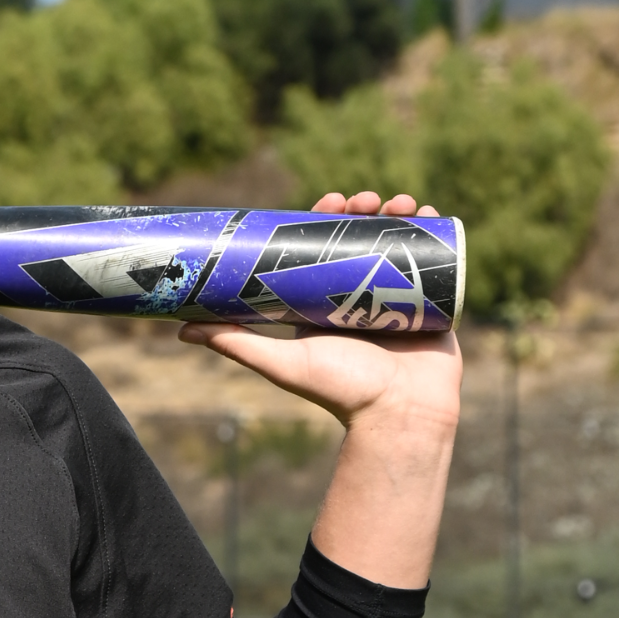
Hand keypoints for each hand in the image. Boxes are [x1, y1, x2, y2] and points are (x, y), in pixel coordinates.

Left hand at [175, 191, 461, 435]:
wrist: (401, 418)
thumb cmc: (341, 392)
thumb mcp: (283, 363)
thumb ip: (237, 343)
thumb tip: (181, 328)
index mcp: (326, 300)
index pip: (323, 247)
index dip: (326, 219)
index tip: (330, 201)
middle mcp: (362, 294)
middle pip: (363, 238)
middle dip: (366, 211)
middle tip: (366, 199)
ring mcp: (400, 297)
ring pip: (400, 242)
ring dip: (400, 215)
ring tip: (401, 204)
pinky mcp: (434, 304)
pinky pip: (437, 261)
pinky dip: (436, 233)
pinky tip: (433, 214)